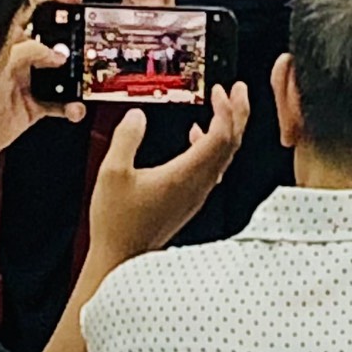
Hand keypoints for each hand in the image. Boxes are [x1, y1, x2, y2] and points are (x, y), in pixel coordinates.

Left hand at [0, 0, 84, 175]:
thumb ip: (16, 53)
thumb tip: (51, 50)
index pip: (25, 8)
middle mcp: (13, 57)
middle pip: (52, 38)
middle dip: (75, 37)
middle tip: (92, 41)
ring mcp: (23, 82)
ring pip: (61, 71)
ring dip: (78, 74)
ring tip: (89, 79)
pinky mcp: (30, 108)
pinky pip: (59, 103)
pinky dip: (71, 106)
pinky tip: (75, 109)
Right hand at [85, 83, 248, 264]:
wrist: (121, 260)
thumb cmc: (117, 223)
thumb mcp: (112, 172)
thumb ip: (127, 138)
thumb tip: (138, 116)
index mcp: (184, 175)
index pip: (220, 136)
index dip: (225, 110)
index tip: (220, 91)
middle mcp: (198, 185)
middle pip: (231, 144)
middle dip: (238, 114)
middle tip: (238, 91)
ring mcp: (197, 194)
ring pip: (224, 156)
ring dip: (227, 128)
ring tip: (223, 107)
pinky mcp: (190, 200)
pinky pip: (212, 167)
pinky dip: (211, 146)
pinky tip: (195, 135)